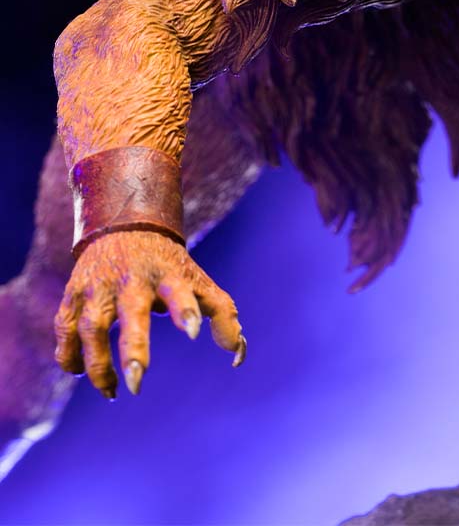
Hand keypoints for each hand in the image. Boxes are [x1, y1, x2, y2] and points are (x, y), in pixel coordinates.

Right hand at [54, 230, 245, 397]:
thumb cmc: (169, 265)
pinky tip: (80, 372)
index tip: (193, 332)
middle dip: (133, 348)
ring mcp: (99, 287)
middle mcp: (132, 281)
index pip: (179, 291)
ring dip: (97, 363)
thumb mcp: (198, 281)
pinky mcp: (74, 295)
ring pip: (90, 327)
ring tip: (112, 391)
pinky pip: (65, 330)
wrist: (125, 225)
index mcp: (168, 275)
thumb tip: (237, 356)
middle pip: (131, 314)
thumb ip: (222, 314)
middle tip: (137, 382)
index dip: (185, 310)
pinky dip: (68, 354)